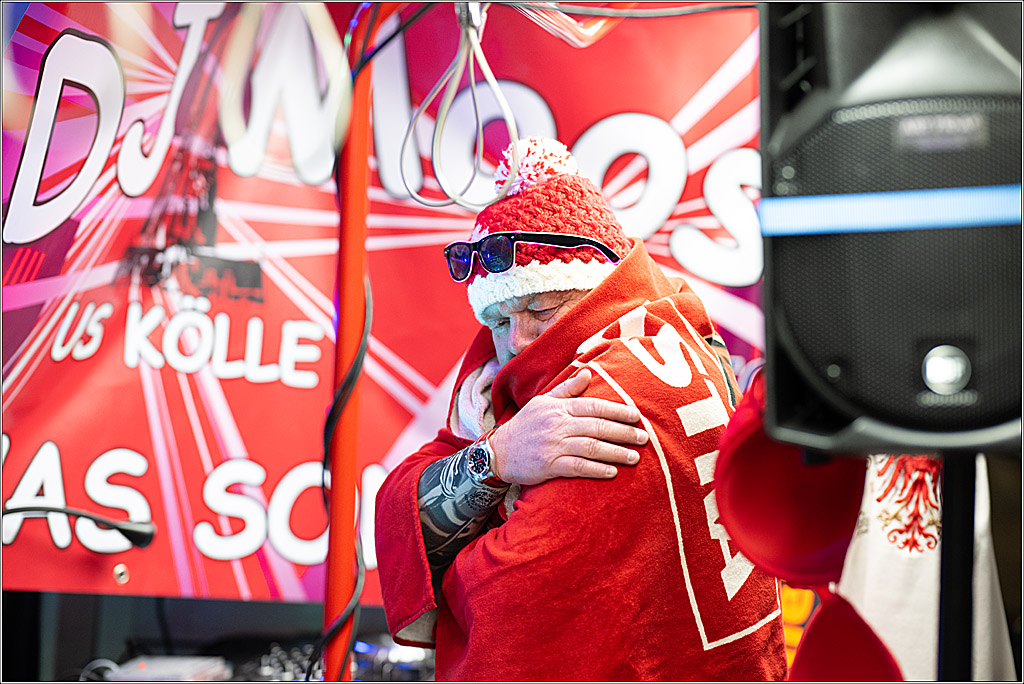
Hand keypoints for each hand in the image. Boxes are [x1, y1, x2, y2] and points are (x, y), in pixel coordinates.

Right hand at [488, 369, 648, 484]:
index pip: (594, 406)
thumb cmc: (526, 425)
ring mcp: (553, 446)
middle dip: (623, 432)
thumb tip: (588, 372)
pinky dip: (596, 469)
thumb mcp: (543, 402)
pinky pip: (577, 467)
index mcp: (559, 408)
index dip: (617, 411)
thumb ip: (567, 389)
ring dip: (615, 452)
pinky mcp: (549, 466)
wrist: (499, 452)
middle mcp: (558, 425)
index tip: (636, 416)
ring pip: (591, 447)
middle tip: (643, 438)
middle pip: (597, 427)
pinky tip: (612, 472)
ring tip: (634, 456)